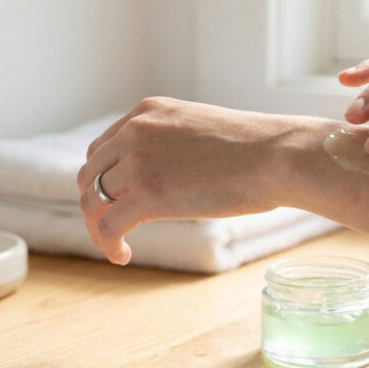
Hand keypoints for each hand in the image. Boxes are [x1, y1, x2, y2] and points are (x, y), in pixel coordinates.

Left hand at [77, 97, 291, 263]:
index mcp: (148, 112)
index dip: (104, 178)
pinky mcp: (147, 194)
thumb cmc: (257, 149)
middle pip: (91, 174)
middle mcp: (135, 131)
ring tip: (117, 245)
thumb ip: (176, 145)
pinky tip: (123, 256)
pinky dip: (108, 244)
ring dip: (100, 227)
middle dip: (96, 204)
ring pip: (94, 201)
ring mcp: (138, 162)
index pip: (104, 147)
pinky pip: (109, 225)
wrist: (277, 155)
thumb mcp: (202, 131)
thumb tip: (173, 175)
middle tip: (113, 227)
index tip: (115, 200)